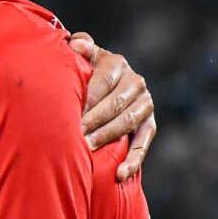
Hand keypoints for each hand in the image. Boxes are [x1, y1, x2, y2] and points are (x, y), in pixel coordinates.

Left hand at [70, 35, 155, 181]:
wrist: (102, 91)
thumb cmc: (83, 75)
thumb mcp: (81, 58)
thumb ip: (79, 48)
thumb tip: (75, 43)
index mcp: (117, 63)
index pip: (102, 80)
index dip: (85, 97)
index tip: (67, 112)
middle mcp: (135, 81)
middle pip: (115, 103)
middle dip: (93, 120)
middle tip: (73, 135)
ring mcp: (145, 104)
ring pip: (128, 123)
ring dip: (107, 137)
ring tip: (87, 150)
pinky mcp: (150, 125)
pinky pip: (143, 144)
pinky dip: (133, 161)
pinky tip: (120, 175)